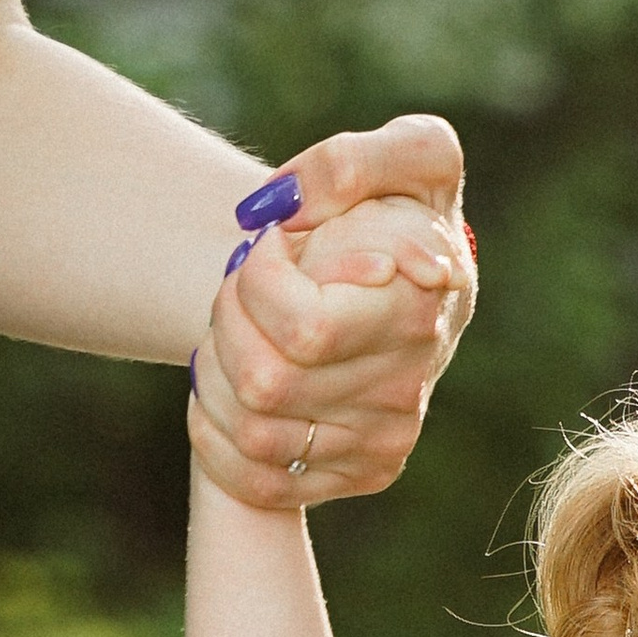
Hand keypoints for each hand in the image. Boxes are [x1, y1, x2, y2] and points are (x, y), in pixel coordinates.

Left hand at [190, 114, 478, 509]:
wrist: (420, 281)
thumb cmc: (403, 211)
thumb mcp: (413, 155)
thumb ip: (354, 161)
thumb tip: (286, 205)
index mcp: (419, 316)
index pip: (304, 330)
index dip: (259, 280)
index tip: (267, 240)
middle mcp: (406, 393)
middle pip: (266, 384)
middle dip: (230, 320)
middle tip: (243, 284)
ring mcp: (384, 443)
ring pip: (252, 432)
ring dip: (216, 373)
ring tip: (239, 329)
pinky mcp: (361, 474)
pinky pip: (257, 481)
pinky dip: (217, 436)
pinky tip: (224, 390)